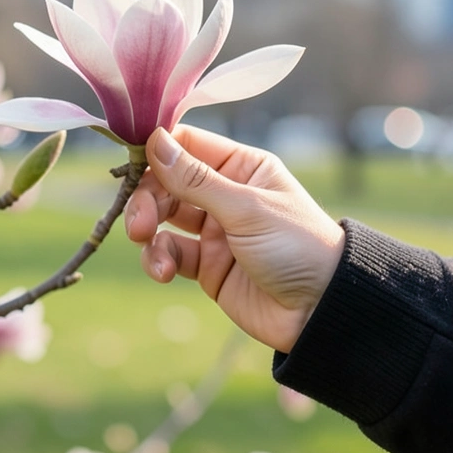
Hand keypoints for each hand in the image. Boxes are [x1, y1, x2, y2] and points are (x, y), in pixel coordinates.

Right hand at [125, 125, 345, 352]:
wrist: (321, 311)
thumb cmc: (297, 247)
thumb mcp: (246, 208)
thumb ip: (196, 179)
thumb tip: (154, 141)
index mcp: (242, 167)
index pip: (188, 144)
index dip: (156, 151)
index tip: (131, 164)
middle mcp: (225, 193)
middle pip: (166, 182)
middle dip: (147, 199)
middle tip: (140, 222)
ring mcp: (215, 230)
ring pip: (162, 218)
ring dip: (147, 229)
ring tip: (147, 243)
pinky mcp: (207, 266)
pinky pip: (169, 254)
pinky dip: (158, 259)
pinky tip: (162, 272)